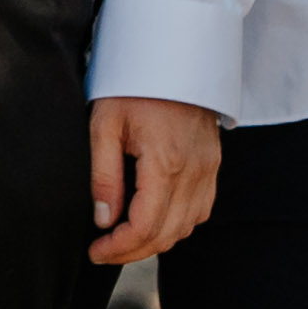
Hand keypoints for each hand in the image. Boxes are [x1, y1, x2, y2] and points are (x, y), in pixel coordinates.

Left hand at [87, 96, 223, 265]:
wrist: (173, 56)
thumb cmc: (133, 85)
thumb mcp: (104, 124)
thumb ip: (103, 175)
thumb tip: (103, 220)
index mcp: (166, 164)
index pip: (145, 227)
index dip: (118, 248)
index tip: (95, 252)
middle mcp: (194, 172)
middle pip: (167, 235)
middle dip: (133, 251)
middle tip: (104, 252)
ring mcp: (208, 170)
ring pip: (186, 227)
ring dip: (156, 241)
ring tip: (123, 238)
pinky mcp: (212, 165)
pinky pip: (200, 211)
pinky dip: (178, 224)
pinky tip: (154, 219)